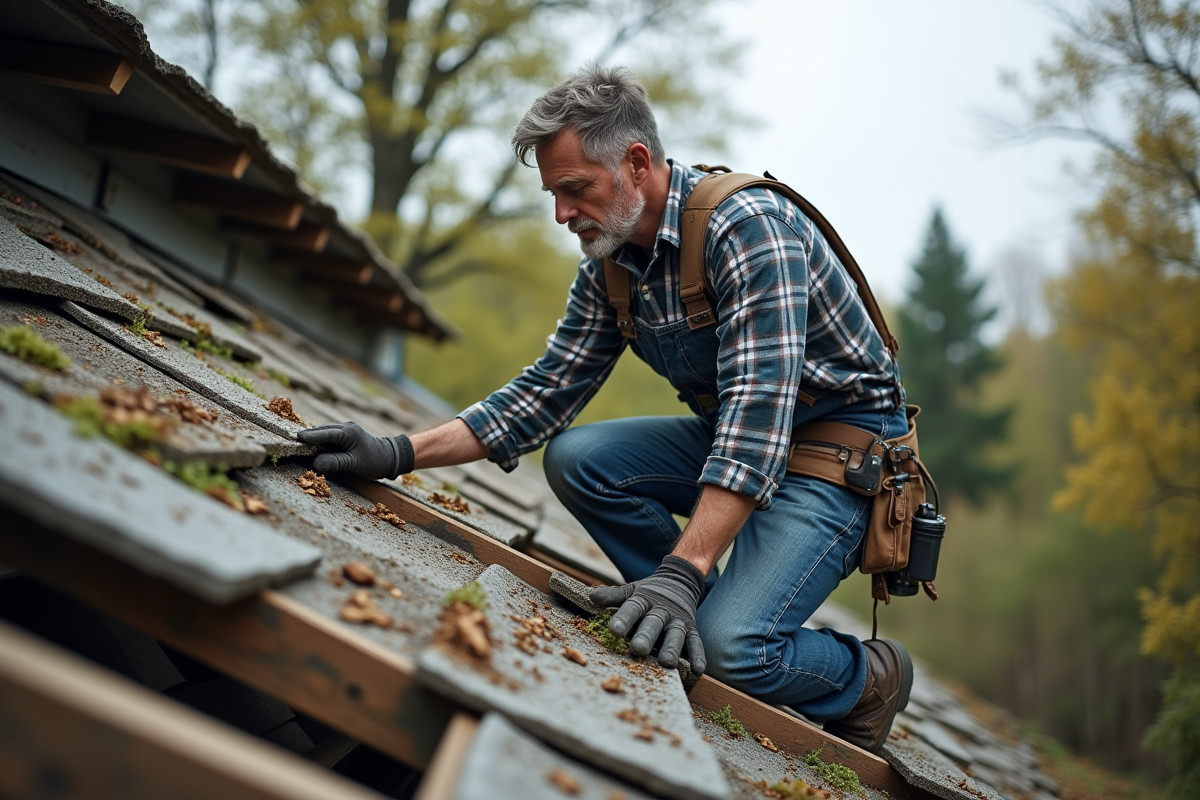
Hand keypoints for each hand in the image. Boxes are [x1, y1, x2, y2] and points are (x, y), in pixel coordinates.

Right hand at [296, 422, 413, 479]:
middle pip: (321, 431)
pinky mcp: (343, 436)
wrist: (390, 457)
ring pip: (323, 433)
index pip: (325, 433)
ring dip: (311, 439)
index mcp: (348, 432)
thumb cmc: (374, 461)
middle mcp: (345, 428)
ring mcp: (344, 431)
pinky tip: (308, 446)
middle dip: (306, 436)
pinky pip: (327, 437)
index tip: (295, 438)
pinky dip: (318, 441)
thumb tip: (314, 463)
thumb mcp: (354, 464)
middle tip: (287, 440)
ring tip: (294, 443)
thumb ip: (335, 463)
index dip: (310, 436)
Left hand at [589, 555, 706, 673]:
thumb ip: (613, 596)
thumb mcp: (631, 591)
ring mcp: (678, 621)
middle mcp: (662, 611)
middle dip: (646, 636)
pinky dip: (698, 656)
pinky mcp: (692, 630)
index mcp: (644, 600)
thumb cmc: (648, 594)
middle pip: (654, 623)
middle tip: (637, 649)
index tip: (614, 629)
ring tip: (666, 662)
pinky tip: (697, 671)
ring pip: (675, 635)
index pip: (633, 608)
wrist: (679, 581)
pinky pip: (696, 643)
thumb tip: (591, 596)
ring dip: (671, 648)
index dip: (624, 619)